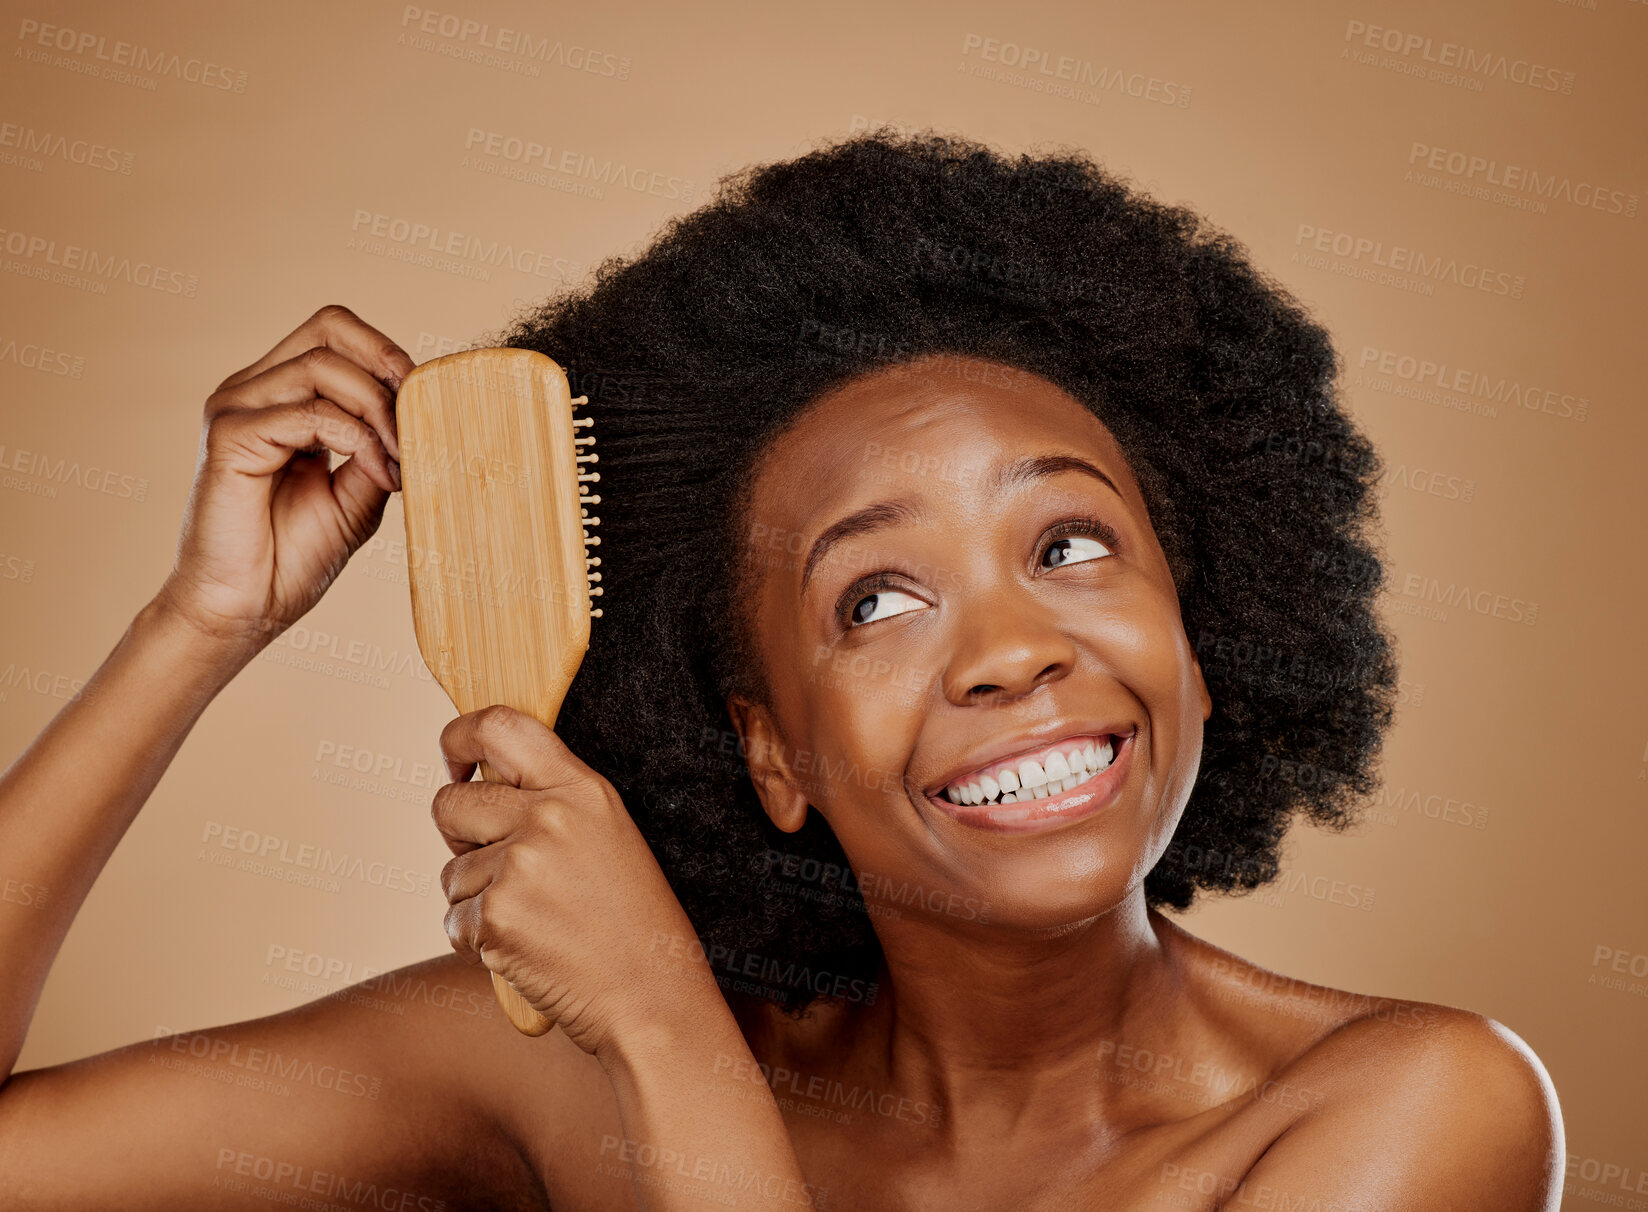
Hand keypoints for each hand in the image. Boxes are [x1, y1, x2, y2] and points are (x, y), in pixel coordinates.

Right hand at [154, 304, 413, 653]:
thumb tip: (423, 412)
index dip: (390, 356)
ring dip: (378, 409)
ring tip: (401, 459)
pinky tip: (379, 475)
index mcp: (279, 394)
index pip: (338, 333)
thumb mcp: (359, 492)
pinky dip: (357, 439)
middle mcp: (253, 390)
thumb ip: (381, 446)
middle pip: (330, 327)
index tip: (427, 407)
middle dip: (389, 366)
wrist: (246, 610)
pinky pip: (309, 413)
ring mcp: (235, 407)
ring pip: (324, 366)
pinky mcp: (229, 436)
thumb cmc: (293, 557)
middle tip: (421, 420)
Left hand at [433, 705, 710, 1059]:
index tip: (455, 760)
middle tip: (500, 868)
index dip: (459, 736)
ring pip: (451, 871)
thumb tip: (479, 782)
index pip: (500, 726)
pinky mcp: (495, 917)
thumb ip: (553, 803)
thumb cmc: (636, 927)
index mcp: (582, 789)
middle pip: (450, 803)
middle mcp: (548, 817)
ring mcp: (519, 866)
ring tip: (537, 921)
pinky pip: (454, 919)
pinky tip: (528, 950)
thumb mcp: (612, 837)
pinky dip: (478, 941)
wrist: (653, 1001)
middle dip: (458, 836)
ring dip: (476, 900)